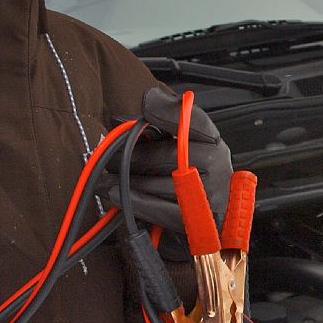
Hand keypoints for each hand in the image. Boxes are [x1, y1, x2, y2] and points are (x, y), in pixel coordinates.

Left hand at [116, 86, 233, 235]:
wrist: (215, 216)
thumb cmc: (192, 176)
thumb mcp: (182, 146)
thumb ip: (156, 129)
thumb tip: (119, 120)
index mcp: (213, 141)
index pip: (194, 120)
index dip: (169, 111)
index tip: (145, 104)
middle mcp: (217, 164)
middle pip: (168, 154)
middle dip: (131, 155)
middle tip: (107, 157)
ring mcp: (210, 193)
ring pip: (158, 182)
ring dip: (127, 180)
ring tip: (104, 179)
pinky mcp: (199, 219)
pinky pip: (159, 208)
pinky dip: (133, 200)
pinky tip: (115, 193)